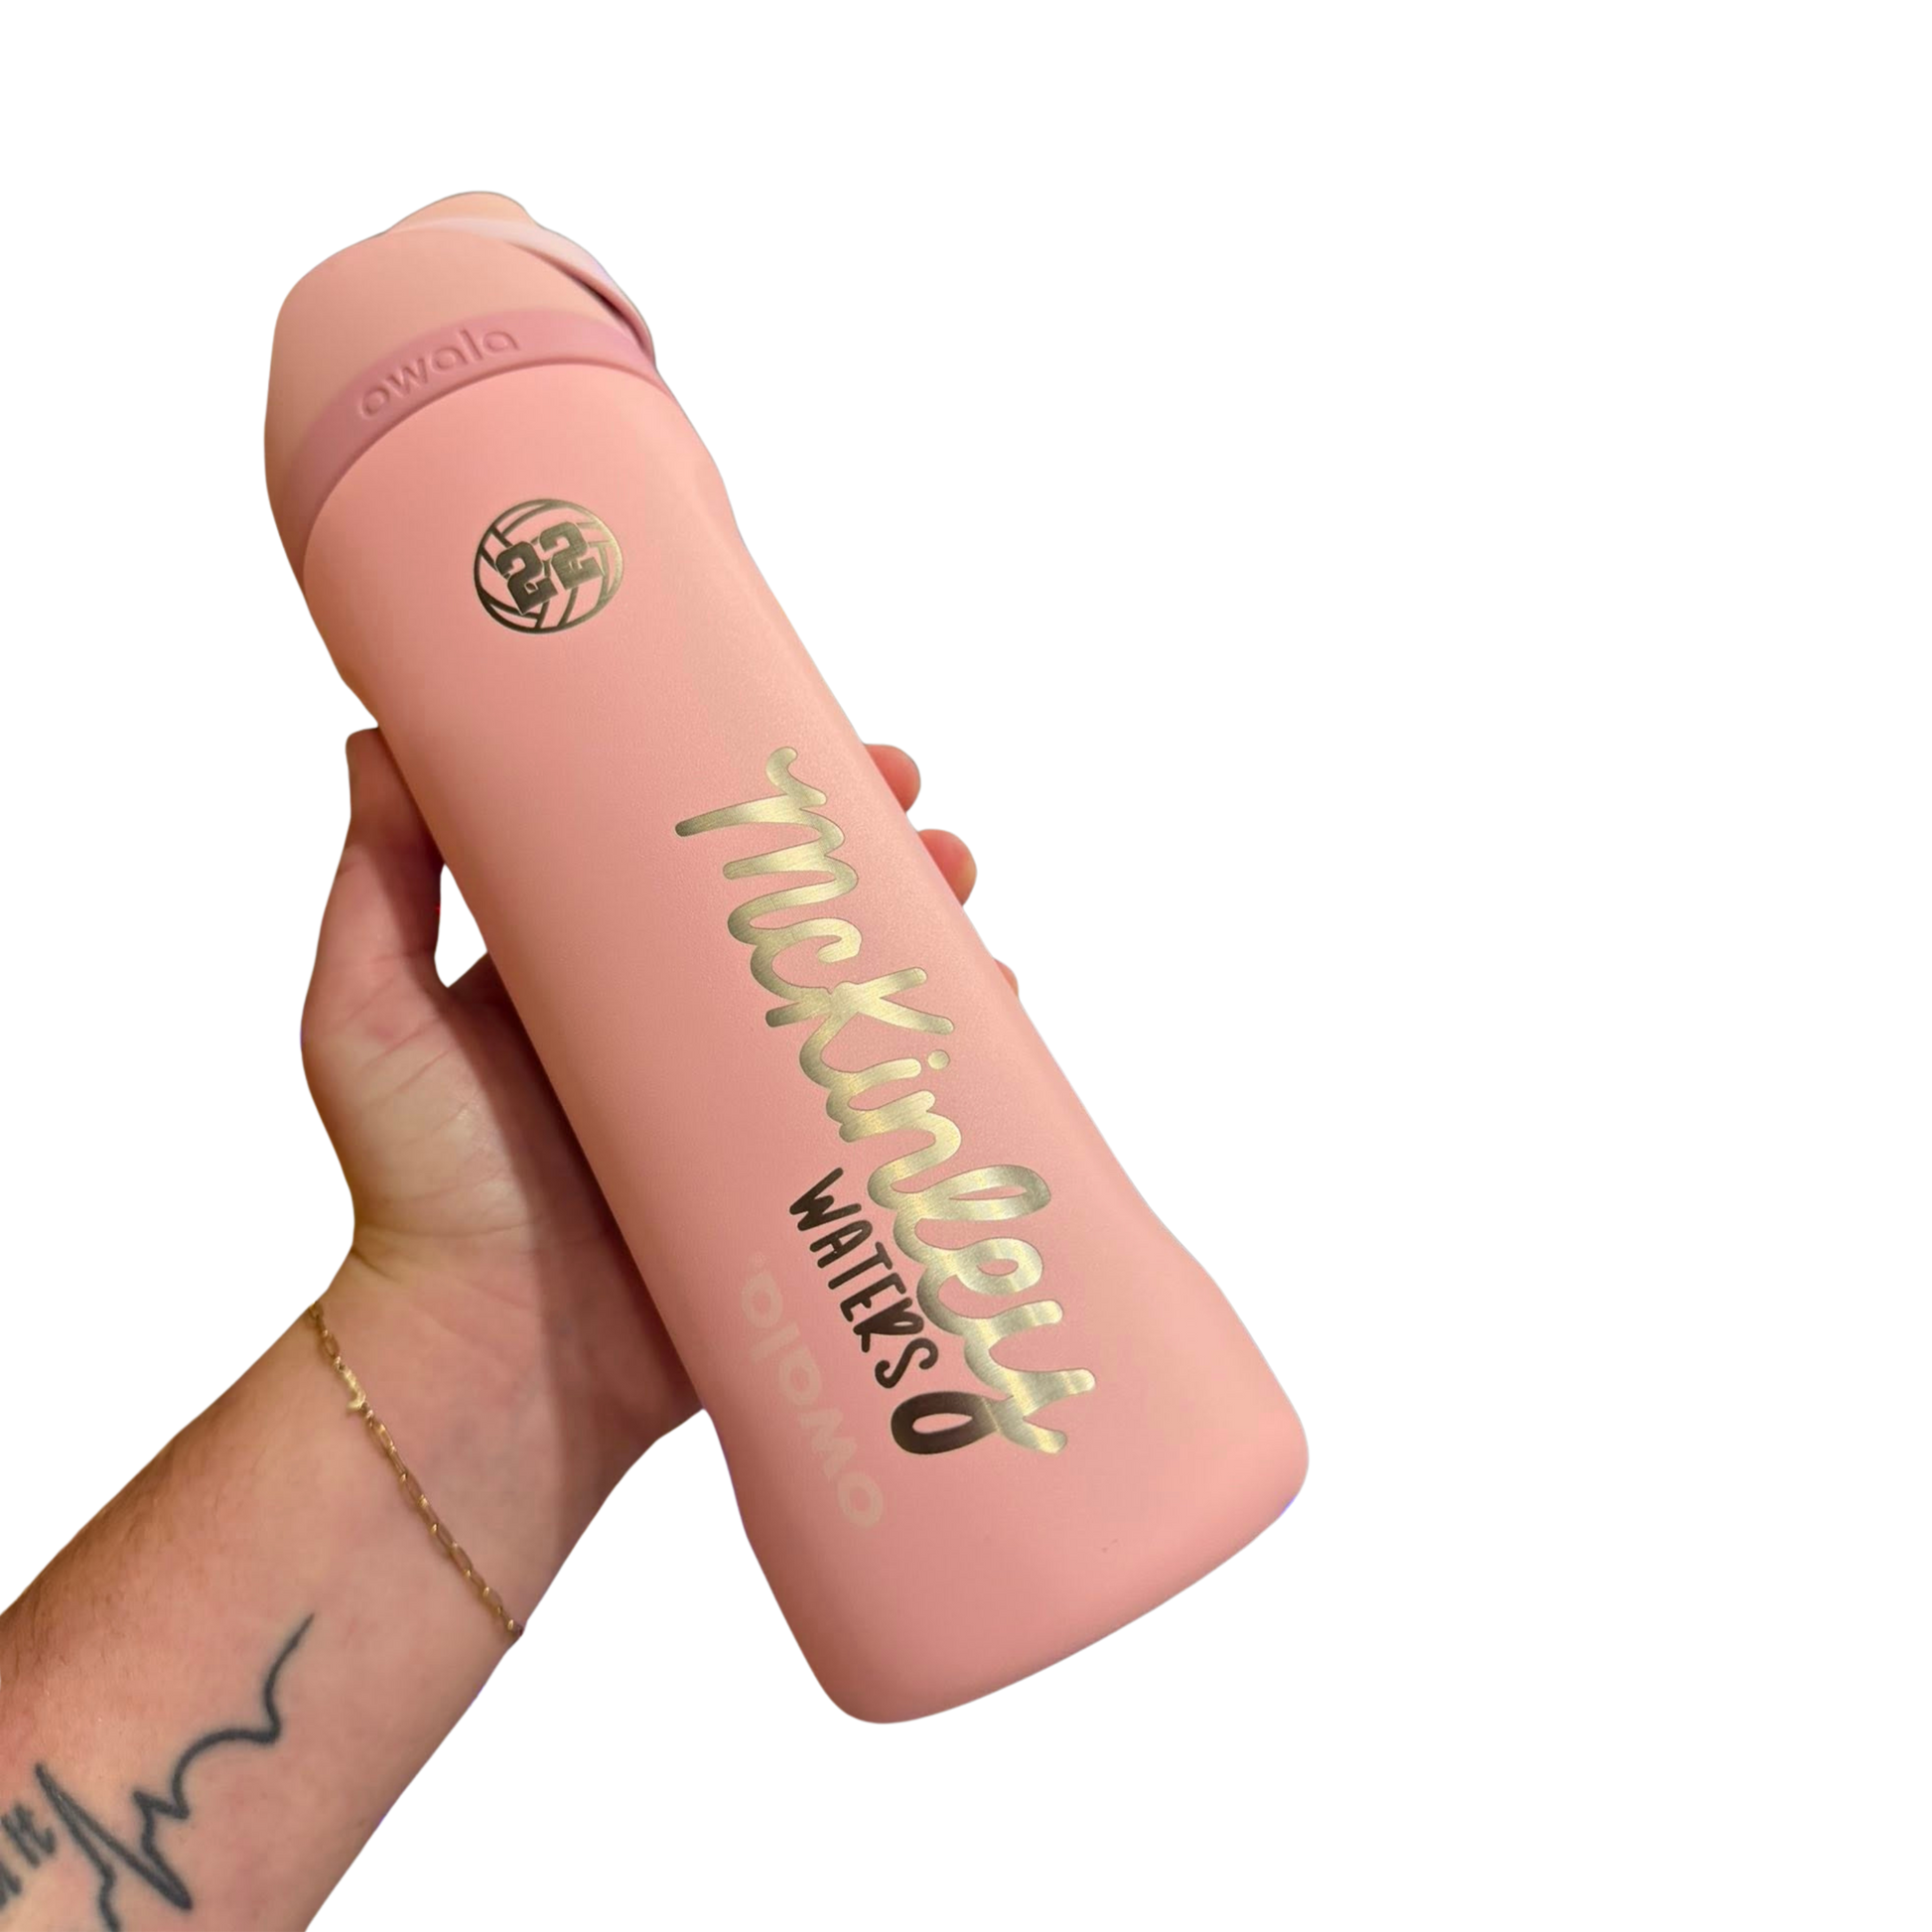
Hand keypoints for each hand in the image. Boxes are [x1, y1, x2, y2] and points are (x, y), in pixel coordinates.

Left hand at [296, 730, 1017, 1519]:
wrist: (481, 1367)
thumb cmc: (412, 1191)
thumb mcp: (369, 1016)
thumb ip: (375, 883)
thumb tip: (374, 737)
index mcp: (599, 975)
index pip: (693, 856)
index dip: (755, 790)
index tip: (803, 729)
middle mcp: (684, 1031)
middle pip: (800, 917)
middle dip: (868, 852)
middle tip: (911, 812)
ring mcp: (751, 1107)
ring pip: (859, 997)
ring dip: (923, 935)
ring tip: (956, 889)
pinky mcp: (798, 1182)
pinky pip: (888, 1107)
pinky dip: (949, 1060)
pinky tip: (988, 1008)